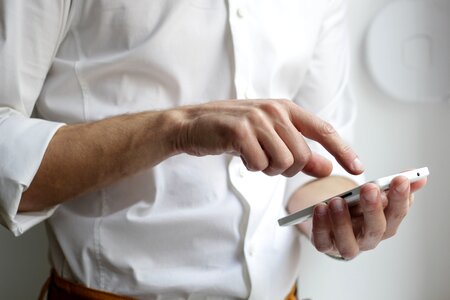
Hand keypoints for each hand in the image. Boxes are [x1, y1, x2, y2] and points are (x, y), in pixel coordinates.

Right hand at [173, 99, 363, 176]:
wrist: (194, 124)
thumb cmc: (233, 131)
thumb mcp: (270, 138)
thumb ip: (300, 152)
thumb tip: (327, 168)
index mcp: (286, 108)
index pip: (323, 130)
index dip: (343, 150)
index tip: (358, 168)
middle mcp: (275, 110)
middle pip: (301, 156)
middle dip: (287, 168)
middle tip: (267, 161)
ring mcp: (257, 119)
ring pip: (283, 162)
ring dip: (268, 168)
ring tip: (253, 156)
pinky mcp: (240, 131)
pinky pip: (259, 164)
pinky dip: (251, 168)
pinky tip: (240, 155)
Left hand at [308, 176, 426, 259]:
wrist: (334, 221)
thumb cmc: (357, 208)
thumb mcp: (375, 195)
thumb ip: (393, 186)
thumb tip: (419, 176)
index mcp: (385, 224)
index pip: (397, 213)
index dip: (400, 198)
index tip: (400, 179)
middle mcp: (368, 238)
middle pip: (375, 229)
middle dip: (373, 208)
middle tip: (370, 188)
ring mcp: (346, 244)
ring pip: (348, 242)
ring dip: (343, 221)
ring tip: (337, 200)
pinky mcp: (325, 245)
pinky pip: (322, 241)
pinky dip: (320, 226)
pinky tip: (320, 208)